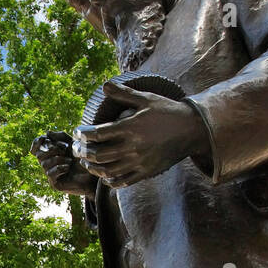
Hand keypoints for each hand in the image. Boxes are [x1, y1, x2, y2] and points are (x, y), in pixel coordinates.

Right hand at [31, 131, 98, 196]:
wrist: (91, 174)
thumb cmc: (82, 159)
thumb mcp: (72, 143)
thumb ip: (61, 136)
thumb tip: (47, 132)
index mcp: (50, 154)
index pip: (35, 148)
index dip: (36, 142)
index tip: (44, 138)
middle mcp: (48, 164)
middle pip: (39, 155)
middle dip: (52, 150)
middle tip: (64, 150)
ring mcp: (50, 174)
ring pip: (44, 164)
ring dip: (58, 159)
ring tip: (70, 161)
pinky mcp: (54, 183)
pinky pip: (50, 173)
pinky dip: (59, 168)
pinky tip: (68, 168)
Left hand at [72, 81, 209, 187]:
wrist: (192, 130)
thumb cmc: (167, 111)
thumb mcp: (146, 99)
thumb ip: (124, 93)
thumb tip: (104, 85)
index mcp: (131, 128)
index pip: (97, 133)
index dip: (83, 134)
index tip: (77, 132)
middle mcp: (133, 147)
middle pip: (98, 155)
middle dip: (82, 152)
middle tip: (76, 148)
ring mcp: (139, 162)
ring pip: (107, 171)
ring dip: (92, 167)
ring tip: (86, 161)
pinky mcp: (146, 172)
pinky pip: (123, 181)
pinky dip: (109, 180)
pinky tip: (104, 174)